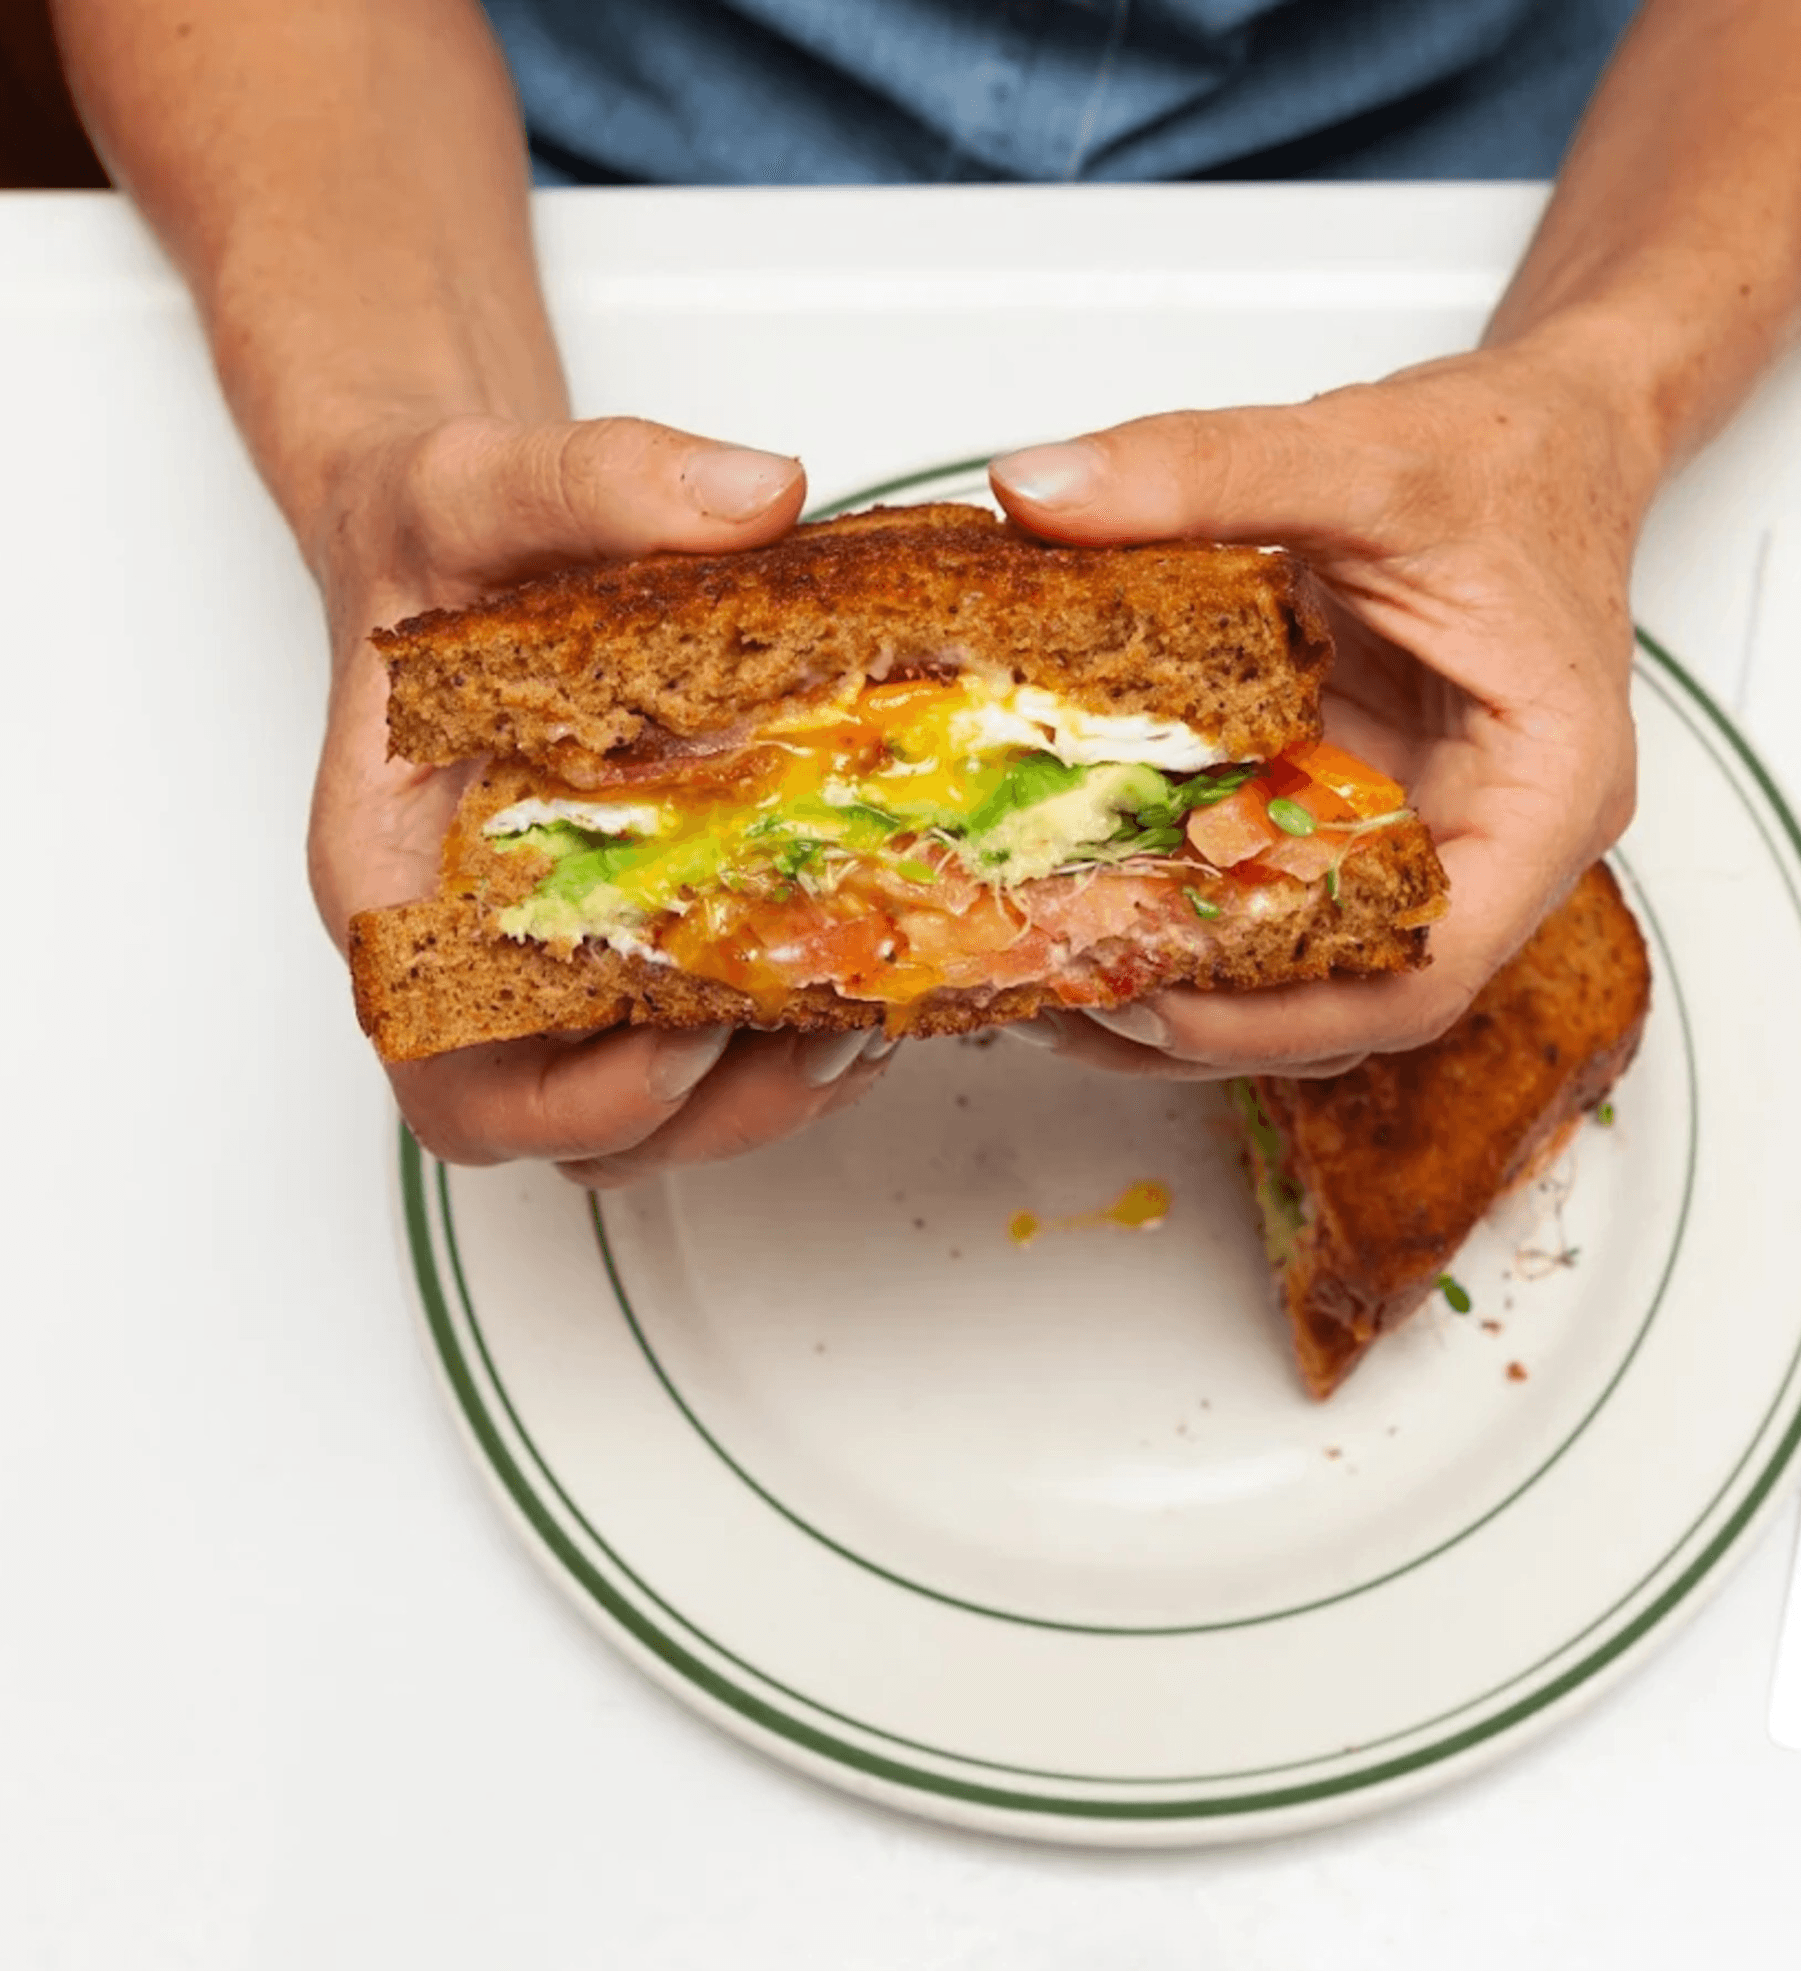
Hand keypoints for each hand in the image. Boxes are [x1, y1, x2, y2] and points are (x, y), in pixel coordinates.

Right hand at [304, 413, 894, 1184]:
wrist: (458, 541)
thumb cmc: (435, 538)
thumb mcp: (488, 483)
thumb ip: (598, 479)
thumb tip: (758, 496)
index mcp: (399, 878)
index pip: (448, 1065)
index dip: (565, 1097)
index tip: (680, 1048)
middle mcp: (471, 950)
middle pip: (566, 1128)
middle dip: (707, 1112)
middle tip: (827, 1033)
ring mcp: (552, 961)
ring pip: (644, 1117)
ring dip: (762, 1097)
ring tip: (867, 1018)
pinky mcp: (628, 944)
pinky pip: (695, 1054)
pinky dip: (784, 1047)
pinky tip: (866, 982)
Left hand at [988, 338, 1661, 1080]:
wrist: (1547, 431)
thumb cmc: (1504, 455)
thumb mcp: (1358, 451)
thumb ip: (1204, 465)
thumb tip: (1039, 486)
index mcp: (1544, 792)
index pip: (1426, 970)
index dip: (1282, 1015)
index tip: (1148, 1003)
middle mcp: (1494, 846)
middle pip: (1357, 999)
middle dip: (1209, 1020)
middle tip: (1063, 997)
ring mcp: (1426, 842)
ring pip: (1314, 975)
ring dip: (1187, 992)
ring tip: (1051, 977)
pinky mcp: (1364, 818)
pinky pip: (1282, 899)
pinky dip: (1193, 915)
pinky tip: (1092, 900)